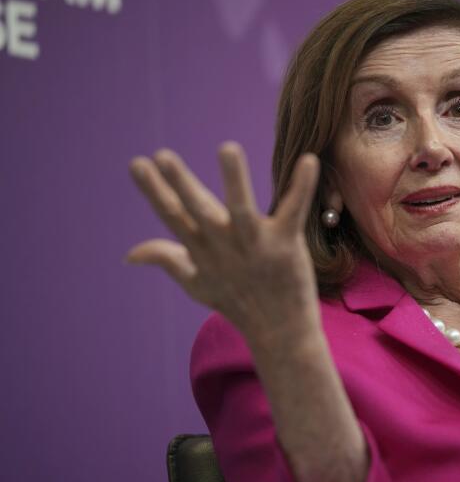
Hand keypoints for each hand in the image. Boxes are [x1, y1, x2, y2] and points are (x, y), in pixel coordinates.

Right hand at [125, 142, 321, 340]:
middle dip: (180, 183)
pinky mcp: (287, 245)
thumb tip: (129, 253)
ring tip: (227, 148)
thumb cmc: (238, 303)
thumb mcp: (196, 283)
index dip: (154, 190)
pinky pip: (293, 211)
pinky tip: (309, 160)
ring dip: (235, 180)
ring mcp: (256, 246)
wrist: (280, 333)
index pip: (173, 216)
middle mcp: (225, 246)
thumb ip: (166, 259)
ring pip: (241, 209)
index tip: (137, 163)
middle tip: (162, 154)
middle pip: (198, 210)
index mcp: (202, 250)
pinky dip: (302, 187)